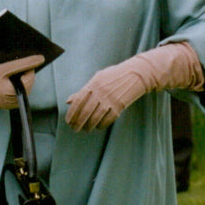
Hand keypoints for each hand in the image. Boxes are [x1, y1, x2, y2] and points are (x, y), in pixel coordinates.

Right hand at [0, 54, 43, 111]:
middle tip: (30, 67)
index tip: (40, 58)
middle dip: (30, 73)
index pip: (17, 66)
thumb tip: (24, 54)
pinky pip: (20, 98)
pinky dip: (23, 90)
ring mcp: (1, 100)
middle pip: (25, 81)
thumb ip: (4, 57)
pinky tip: (21, 84)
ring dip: (28, 82)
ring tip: (26, 74)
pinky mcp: (4, 106)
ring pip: (25, 91)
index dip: (30, 61)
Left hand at [65, 44, 203, 131]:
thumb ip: (83, 90)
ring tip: (85, 129)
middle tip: (74, 129)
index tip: (68, 121)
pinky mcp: (119, 106)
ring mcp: (110, 99)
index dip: (72, 113)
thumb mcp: (97, 79)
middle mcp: (101, 92)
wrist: (136, 74)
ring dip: (89, 126)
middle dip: (78, 122)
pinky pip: (108, 119)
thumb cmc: (114, 76)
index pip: (78, 101)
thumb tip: (68, 101)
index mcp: (94, 84)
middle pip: (86, 111)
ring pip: (96, 117)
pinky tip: (98, 127)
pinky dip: (101, 125)